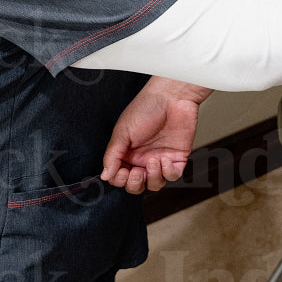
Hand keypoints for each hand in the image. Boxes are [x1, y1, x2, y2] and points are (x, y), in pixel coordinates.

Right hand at [101, 78, 208, 193]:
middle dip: (135, 184)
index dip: (119, 179)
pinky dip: (168, 173)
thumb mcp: (122, 131)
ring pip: (155, 184)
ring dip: (152, 179)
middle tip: (136, 172)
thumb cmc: (146, 108)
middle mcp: (142, 158)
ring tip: (153, 161)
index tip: (122, 171)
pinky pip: (173, 176)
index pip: (119, 177)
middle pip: (136, 185)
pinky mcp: (177, 157)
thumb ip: (113, 155)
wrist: (172, 96)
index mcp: (127, 153)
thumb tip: (104, 176)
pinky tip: (165, 160)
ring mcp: (160, 159)